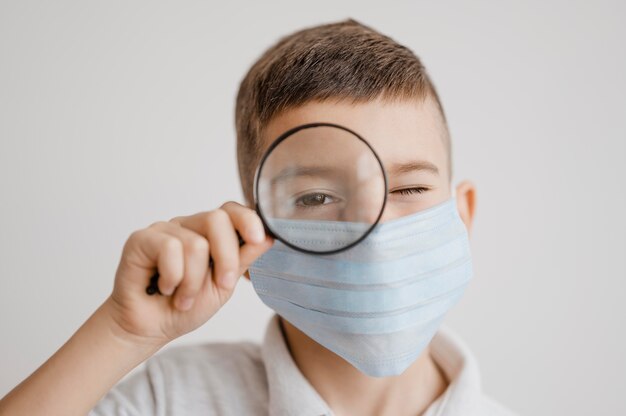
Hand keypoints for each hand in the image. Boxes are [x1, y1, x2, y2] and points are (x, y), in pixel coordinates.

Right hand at [105, 201, 273, 346]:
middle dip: (226, 258)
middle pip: (217, 220)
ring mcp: (164, 229)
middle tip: (220, 285)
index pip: (231, 210)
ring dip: (193, 281)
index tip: (258, 239)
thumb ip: (243, 259)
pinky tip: (163, 287)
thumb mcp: (223, 286)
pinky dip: (172, 277)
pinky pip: (169, 248)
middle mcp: (188, 226)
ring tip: (182, 297)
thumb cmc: (184, 307)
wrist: (150, 329)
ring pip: (195, 243)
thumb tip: (269, 236)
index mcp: (209, 234)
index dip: (248, 219)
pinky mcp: (141, 238)